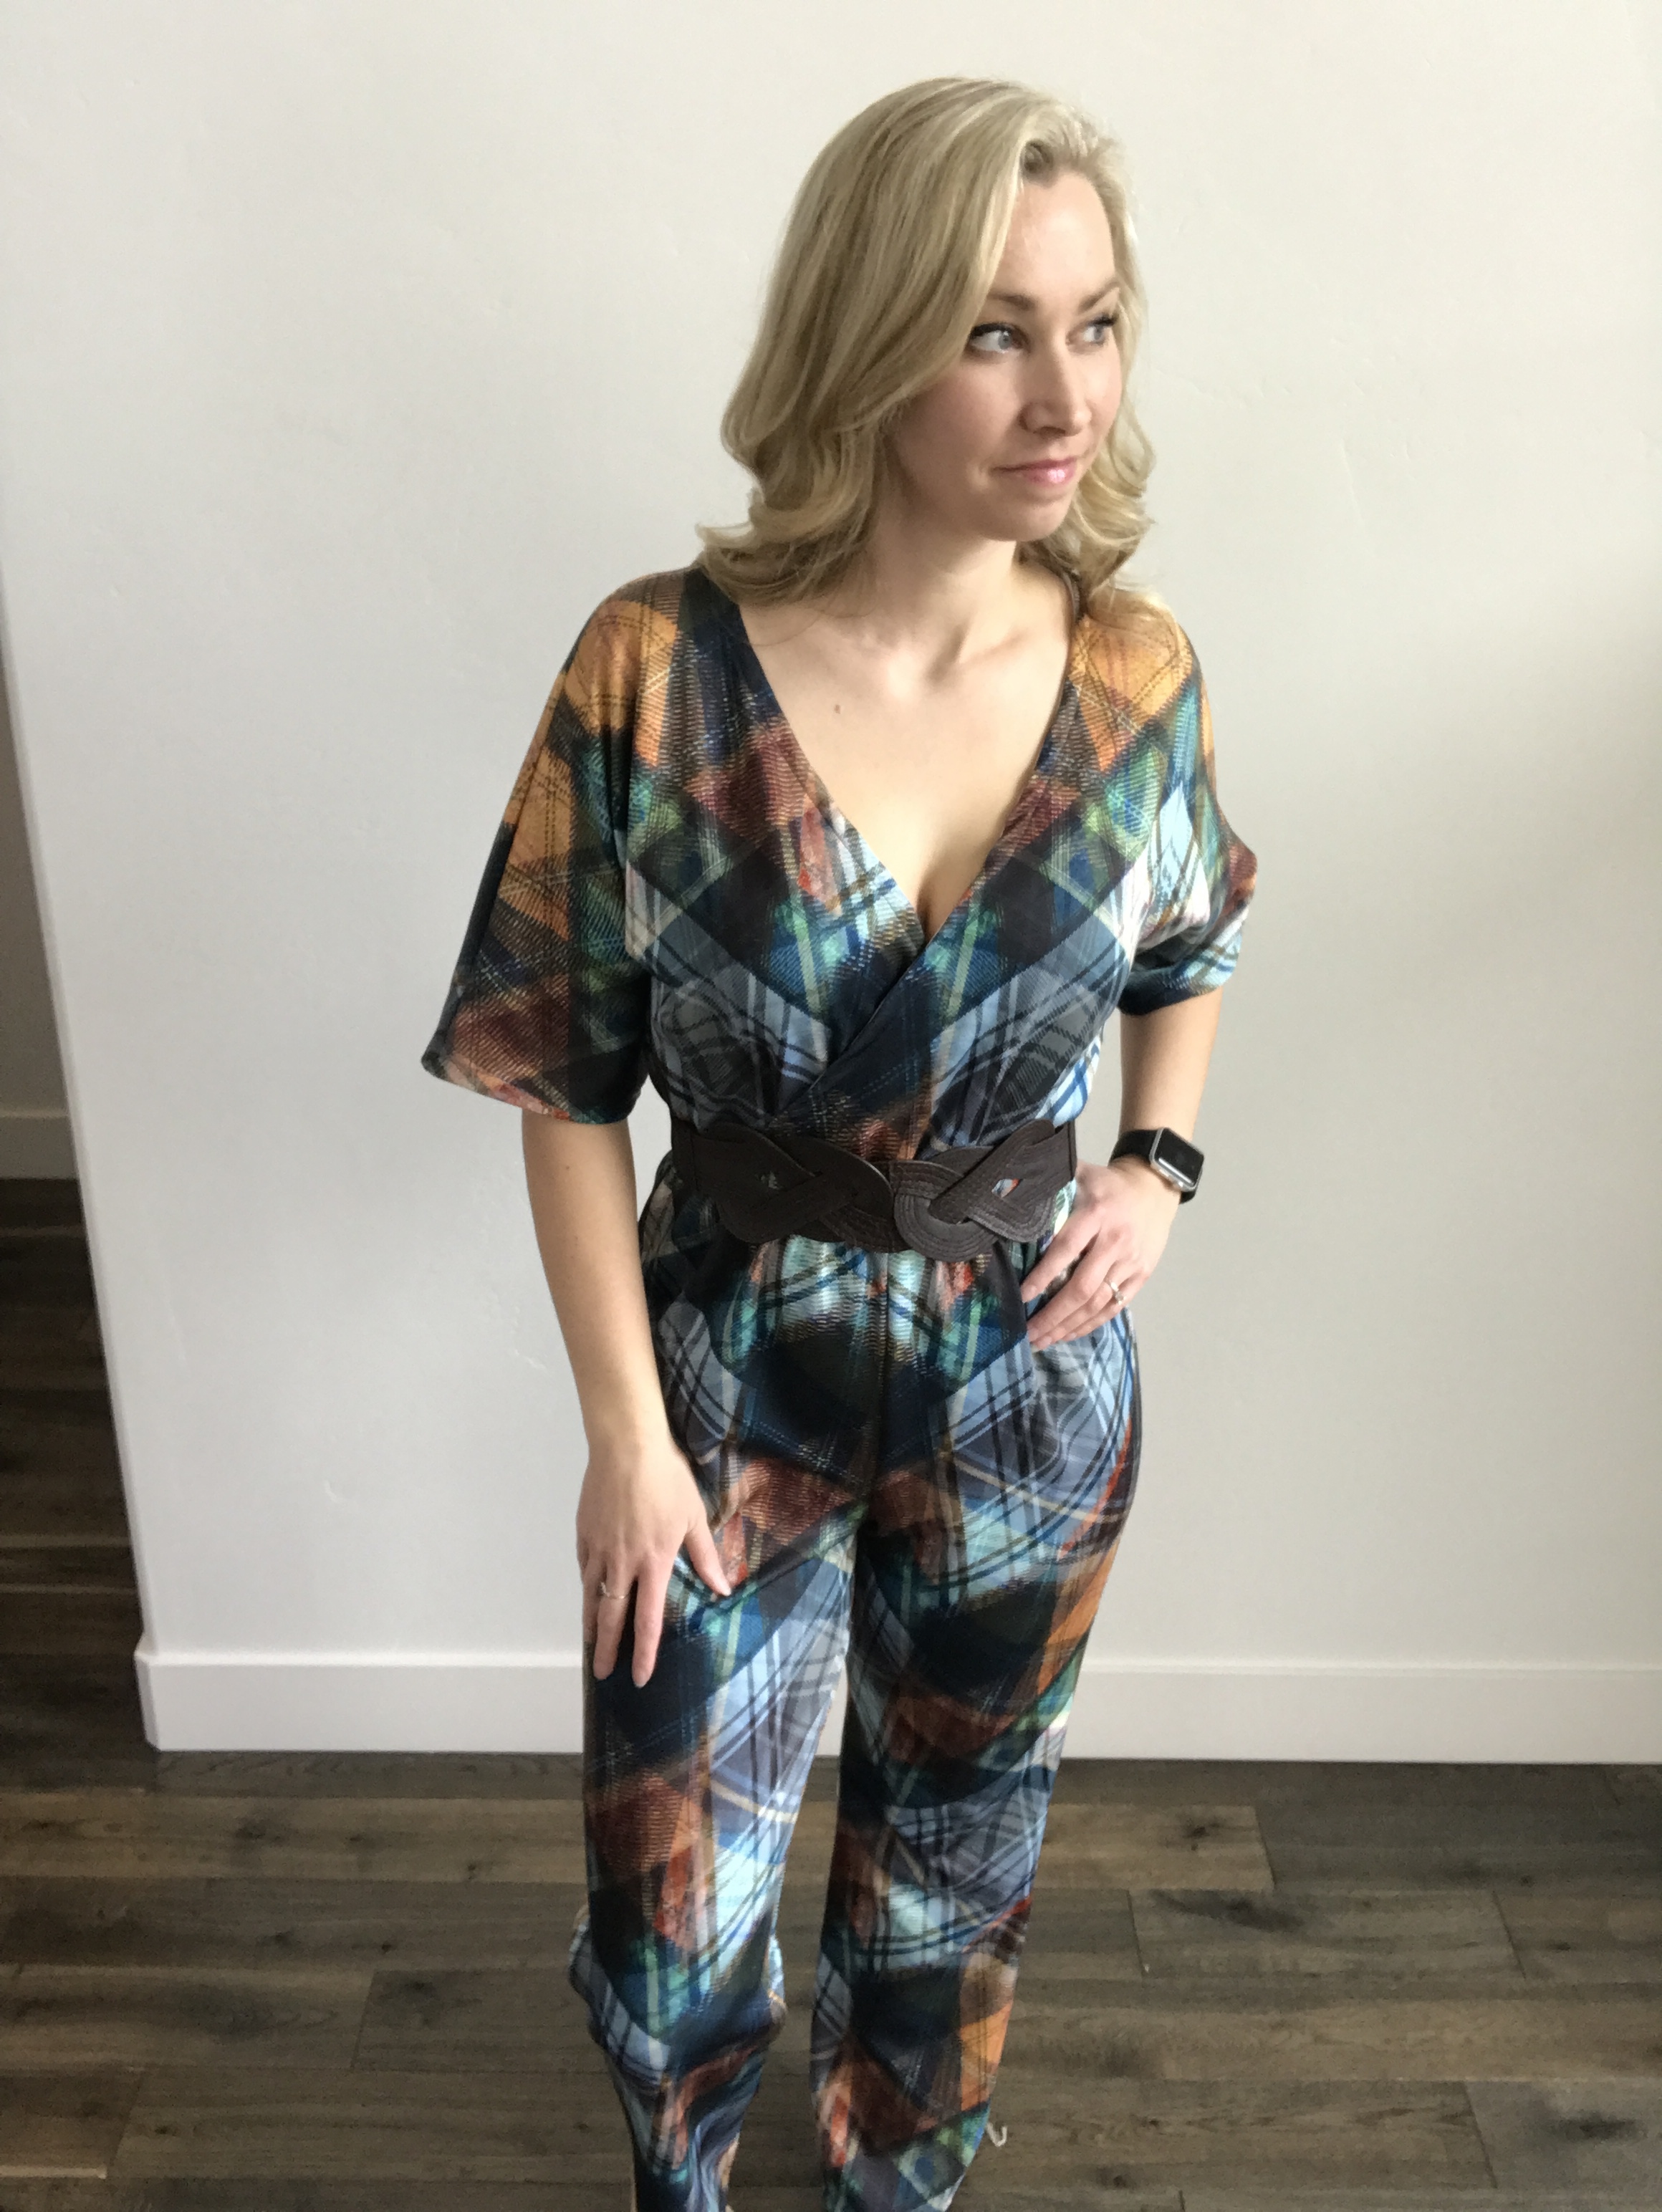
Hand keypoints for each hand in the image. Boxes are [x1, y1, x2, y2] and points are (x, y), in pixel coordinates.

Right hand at [575, 1434, 732, 1686]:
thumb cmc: (666, 1478)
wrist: (626, 1447)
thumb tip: (723, 1588)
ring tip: (591, 1645)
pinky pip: (584, 1569)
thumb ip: (706, 1556)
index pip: (647, 1619)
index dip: (643, 1652)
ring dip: (591, 1625)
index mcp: (654, 1562)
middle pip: (612, 1617)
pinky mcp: (584, 1533)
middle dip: (608, 1650)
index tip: (639, 1676)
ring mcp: (599, 1549)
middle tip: (602, 1674)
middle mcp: (622, 1563)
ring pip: (591, 1597)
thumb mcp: (694, 1517)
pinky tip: (588, 1595)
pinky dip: (586, 1587)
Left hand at [1019, 1155, 1181, 1347]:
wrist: (1155, 1187)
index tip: (1022, 1296)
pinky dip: (1091, 1324)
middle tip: (1028, 1333)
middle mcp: (1115, 1241)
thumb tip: (1008, 1191)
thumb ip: (1050, 1184)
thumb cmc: (1107, 1184)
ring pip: (1098, 1303)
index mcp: (1096, 1214)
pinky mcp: (1142, 1275)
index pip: (1066, 1249)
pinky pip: (1114, 1306)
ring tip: (1043, 1341)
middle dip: (1053, 1315)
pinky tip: (1069, 1334)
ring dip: (1069, 1326)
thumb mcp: (1079, 1173)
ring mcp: (1131, 1262)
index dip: (1043, 1275)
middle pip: (1082, 1287)